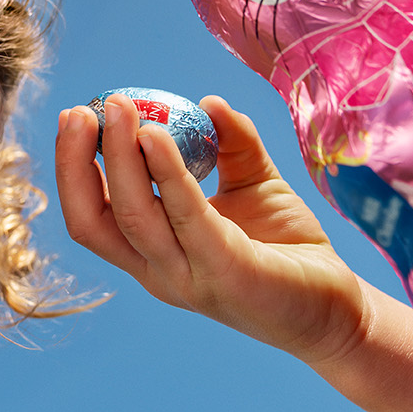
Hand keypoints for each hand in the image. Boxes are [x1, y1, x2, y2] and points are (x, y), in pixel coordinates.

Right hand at [57, 96, 372, 363]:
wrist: (339, 310)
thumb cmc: (289, 249)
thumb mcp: (255, 184)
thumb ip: (232, 144)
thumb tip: (210, 101)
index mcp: (153, 254)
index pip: (92, 215)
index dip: (74, 168)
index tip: (78, 115)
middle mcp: (158, 271)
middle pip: (93, 220)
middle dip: (76, 163)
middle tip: (81, 110)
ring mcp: (188, 277)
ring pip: (132, 217)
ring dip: (118, 159)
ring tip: (120, 109)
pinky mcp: (227, 274)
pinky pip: (187, 218)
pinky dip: (167, 175)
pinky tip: (159, 137)